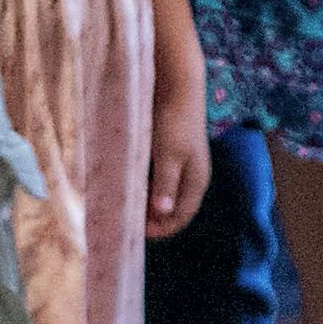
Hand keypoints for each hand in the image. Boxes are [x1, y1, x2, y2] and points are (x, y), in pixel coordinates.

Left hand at [141, 84, 204, 236]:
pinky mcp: (170, 156)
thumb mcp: (168, 155)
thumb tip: (164, 213)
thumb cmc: (175, 123)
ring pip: (164, 196)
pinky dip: (145, 189)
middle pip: (174, 209)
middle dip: (153, 220)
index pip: (182, 217)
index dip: (162, 229)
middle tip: (126, 222)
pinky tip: (129, 186)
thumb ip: (165, 184)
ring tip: (125, 206)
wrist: (177, 89)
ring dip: (147, 205)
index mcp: (197, 181)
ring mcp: (182, 167)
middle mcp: (191, 177)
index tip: (136, 234)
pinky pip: (158, 182)